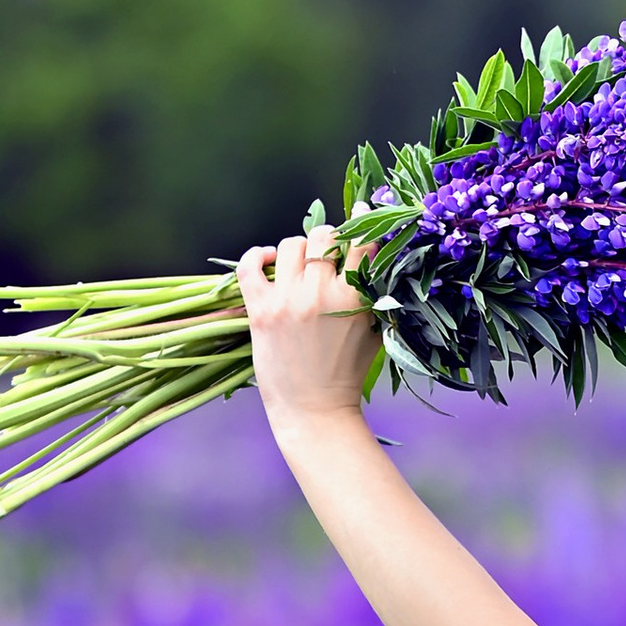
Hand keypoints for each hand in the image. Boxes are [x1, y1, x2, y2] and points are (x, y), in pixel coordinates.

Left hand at [235, 229, 375, 437]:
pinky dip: (256, 255)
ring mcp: (288, 300)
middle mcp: (322, 293)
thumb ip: (375, 292)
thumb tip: (371, 252)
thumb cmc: (347, 372)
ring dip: (297, 249)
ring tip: (299, 266)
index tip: (361, 215)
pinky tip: (267, 261)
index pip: (362, 242)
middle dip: (328, 239)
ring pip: (291, 244)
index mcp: (356, 297)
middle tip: (326, 254)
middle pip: (325, 236)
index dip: (362, 224)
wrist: (315, 410)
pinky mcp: (261, 310)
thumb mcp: (374, 330)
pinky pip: (249, 264)